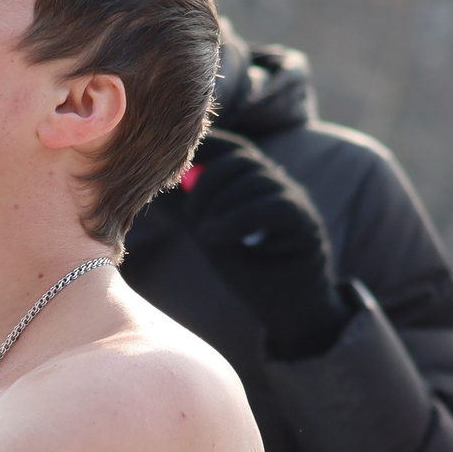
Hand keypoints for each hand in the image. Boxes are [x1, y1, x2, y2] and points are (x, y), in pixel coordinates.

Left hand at [181, 133, 350, 358]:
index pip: (228, 147)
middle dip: (205, 185)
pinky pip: (271, 206)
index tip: (173, 160)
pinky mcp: (304, 221)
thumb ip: (185, 207)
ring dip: (219, 205)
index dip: (202, 147)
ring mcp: (293, 198)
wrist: (284, 304)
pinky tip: (214, 237)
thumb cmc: (246, 266)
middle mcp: (276, 182)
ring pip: (253, 180)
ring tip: (204, 234)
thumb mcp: (207, 232)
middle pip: (238, 159)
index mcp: (252, 179)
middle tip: (190, 217)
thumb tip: (147, 181)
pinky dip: (237, 219)